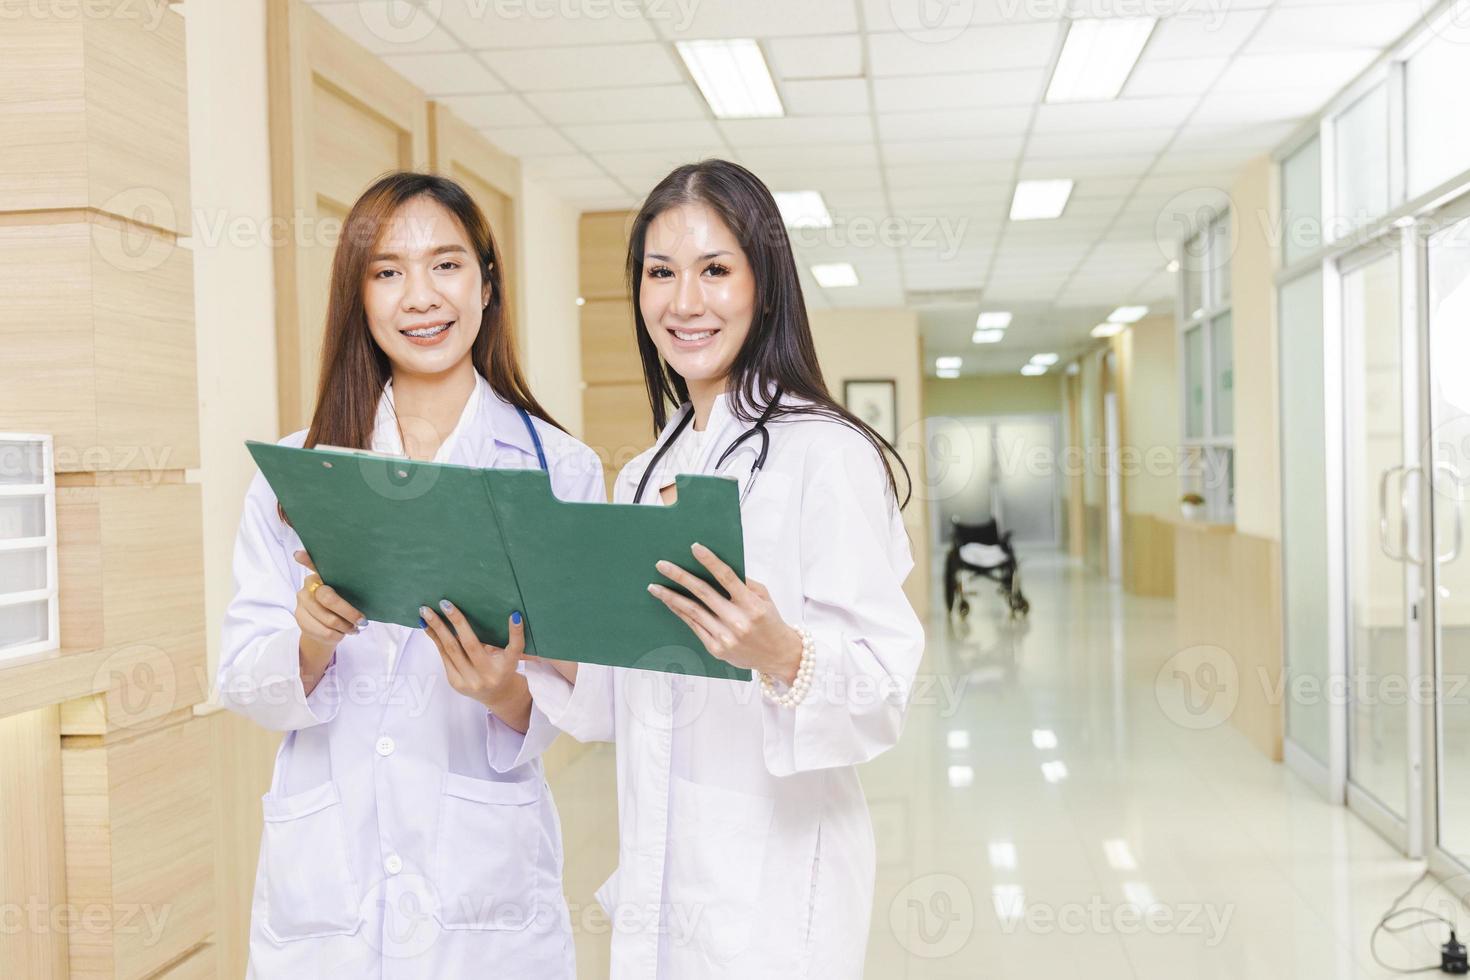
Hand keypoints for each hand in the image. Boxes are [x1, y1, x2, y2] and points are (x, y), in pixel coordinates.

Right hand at [293, 550, 365, 694]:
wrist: (325, 631)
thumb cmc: (343, 608)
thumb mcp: (349, 596)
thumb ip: (352, 587)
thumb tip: (375, 578)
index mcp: (321, 576)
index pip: (313, 565)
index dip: (307, 559)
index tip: (300, 554)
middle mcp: (308, 586)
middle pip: (329, 598)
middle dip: (349, 612)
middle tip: (363, 620)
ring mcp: (301, 603)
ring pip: (328, 619)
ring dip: (346, 627)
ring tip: (354, 628)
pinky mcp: (300, 619)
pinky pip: (324, 632)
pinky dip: (338, 635)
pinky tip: (342, 633)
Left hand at [420, 601, 531, 731]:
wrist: (497, 695)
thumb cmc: (502, 667)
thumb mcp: (509, 655)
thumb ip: (501, 640)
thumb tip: (478, 612)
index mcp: (508, 666)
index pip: (515, 648)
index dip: (516, 632)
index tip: (515, 615)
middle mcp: (489, 675)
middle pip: (471, 645)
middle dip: (456, 622)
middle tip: (445, 603)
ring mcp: (470, 681)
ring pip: (451, 650)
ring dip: (437, 629)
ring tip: (426, 612)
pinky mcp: (456, 683)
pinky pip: (444, 656)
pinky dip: (436, 639)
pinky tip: (428, 626)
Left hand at [648, 542, 803, 682]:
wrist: (778, 656)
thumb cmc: (770, 621)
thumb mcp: (764, 598)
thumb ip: (744, 583)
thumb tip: (715, 567)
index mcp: (752, 605)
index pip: (727, 577)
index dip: (710, 561)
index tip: (694, 547)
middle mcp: (738, 621)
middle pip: (703, 593)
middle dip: (680, 576)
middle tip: (662, 565)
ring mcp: (725, 637)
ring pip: (692, 611)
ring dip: (671, 597)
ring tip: (655, 586)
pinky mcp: (716, 649)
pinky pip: (694, 626)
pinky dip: (680, 612)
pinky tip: (670, 602)